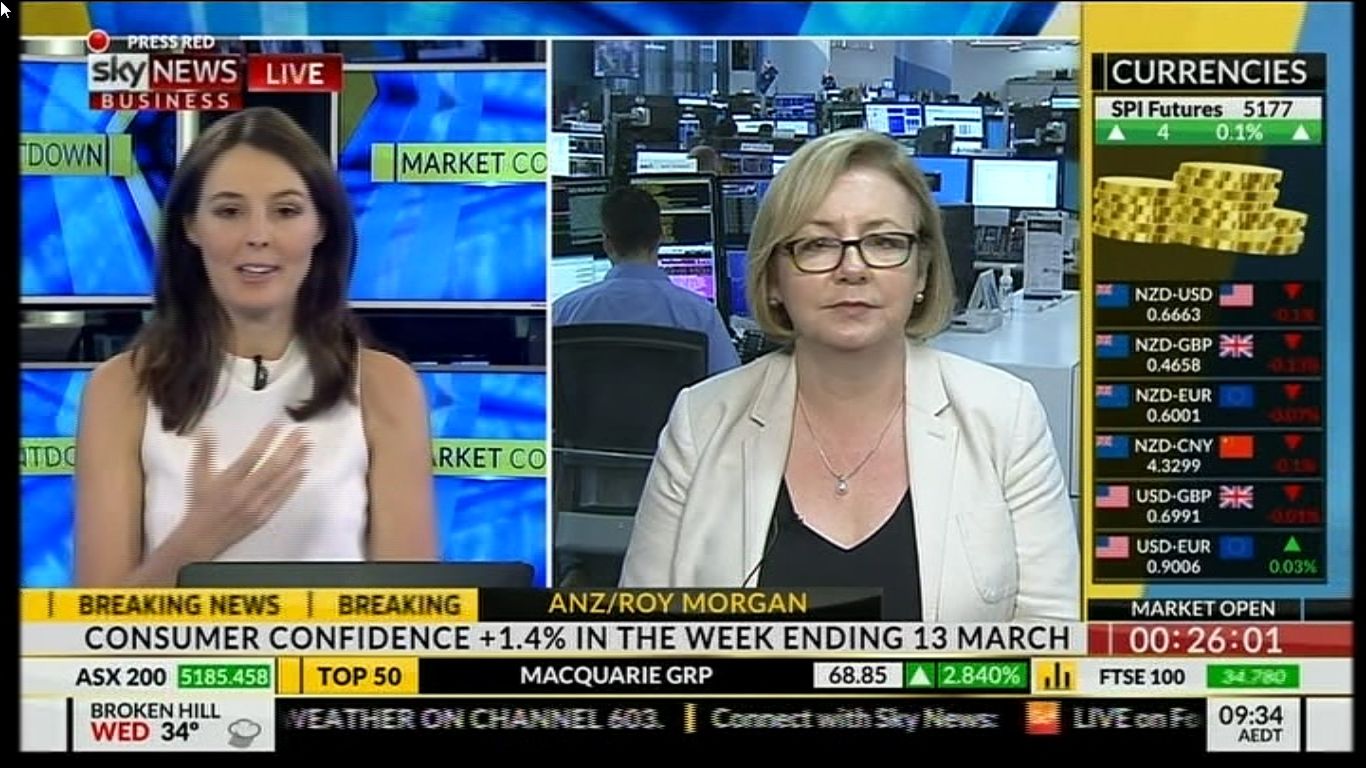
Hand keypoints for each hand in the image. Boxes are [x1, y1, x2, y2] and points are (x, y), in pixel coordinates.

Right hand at [179, 422, 311, 559]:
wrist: (203, 537)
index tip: (277, 425)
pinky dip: (295, 483)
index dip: (265, 439)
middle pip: (272, 467)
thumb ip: (205, 451)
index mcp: (228, 482)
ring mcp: (257, 505)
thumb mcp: (198, 475)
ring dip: (296, 461)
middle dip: (289, 447)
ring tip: (307, 445)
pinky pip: (283, 497)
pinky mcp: (265, 515)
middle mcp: (245, 493)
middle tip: (301, 432)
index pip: (251, 456)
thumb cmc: (201, 503)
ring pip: (282, 480)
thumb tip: (207, 428)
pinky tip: (303, 469)